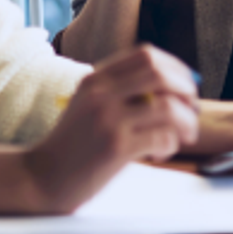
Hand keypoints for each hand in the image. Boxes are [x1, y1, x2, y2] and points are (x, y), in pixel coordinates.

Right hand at [22, 45, 199, 212]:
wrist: (41, 178)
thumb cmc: (72, 145)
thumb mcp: (88, 104)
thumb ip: (120, 91)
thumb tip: (171, 84)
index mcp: (96, 79)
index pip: (146, 55)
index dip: (174, 67)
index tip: (185, 85)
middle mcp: (102, 94)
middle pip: (160, 74)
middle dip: (186, 90)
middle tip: (192, 109)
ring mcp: (108, 119)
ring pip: (168, 107)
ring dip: (186, 121)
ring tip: (184, 135)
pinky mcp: (115, 147)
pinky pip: (162, 137)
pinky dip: (171, 145)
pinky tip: (160, 154)